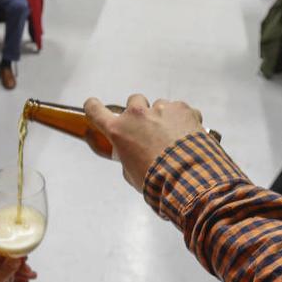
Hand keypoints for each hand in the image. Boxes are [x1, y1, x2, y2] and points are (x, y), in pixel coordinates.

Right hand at [84, 94, 204, 190]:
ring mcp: (161, 109)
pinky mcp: (182, 109)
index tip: (94, 106)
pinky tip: (187, 137)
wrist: (187, 178)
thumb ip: (128, 157)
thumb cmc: (158, 180)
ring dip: (163, 117)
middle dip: (140, 114)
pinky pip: (180, 110)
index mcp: (119, 130)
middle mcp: (137, 115)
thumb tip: (133, 154)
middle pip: (134, 101)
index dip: (94, 107)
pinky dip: (183, 120)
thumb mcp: (132, 173)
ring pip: (160, 105)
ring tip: (173, 137)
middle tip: (148, 130)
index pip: (95, 110)